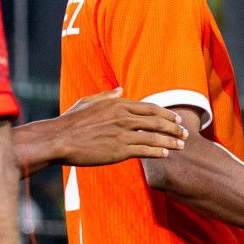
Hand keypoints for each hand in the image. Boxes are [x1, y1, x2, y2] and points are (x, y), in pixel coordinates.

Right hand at [56, 89, 187, 165]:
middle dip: (174, 127)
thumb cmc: (70, 122)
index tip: (176, 119)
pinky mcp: (119, 149)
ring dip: (171, 141)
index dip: (166, 114)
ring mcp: (122, 133)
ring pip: (155, 136)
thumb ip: (107, 96)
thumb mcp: (88, 102)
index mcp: (117, 104)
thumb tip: (121, 89)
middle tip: (185, 133)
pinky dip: (158, 151)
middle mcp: (123, 117)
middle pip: (157, 121)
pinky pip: (145, 150)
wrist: (58, 140)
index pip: (150, 108)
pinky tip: (166, 154)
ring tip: (181, 146)